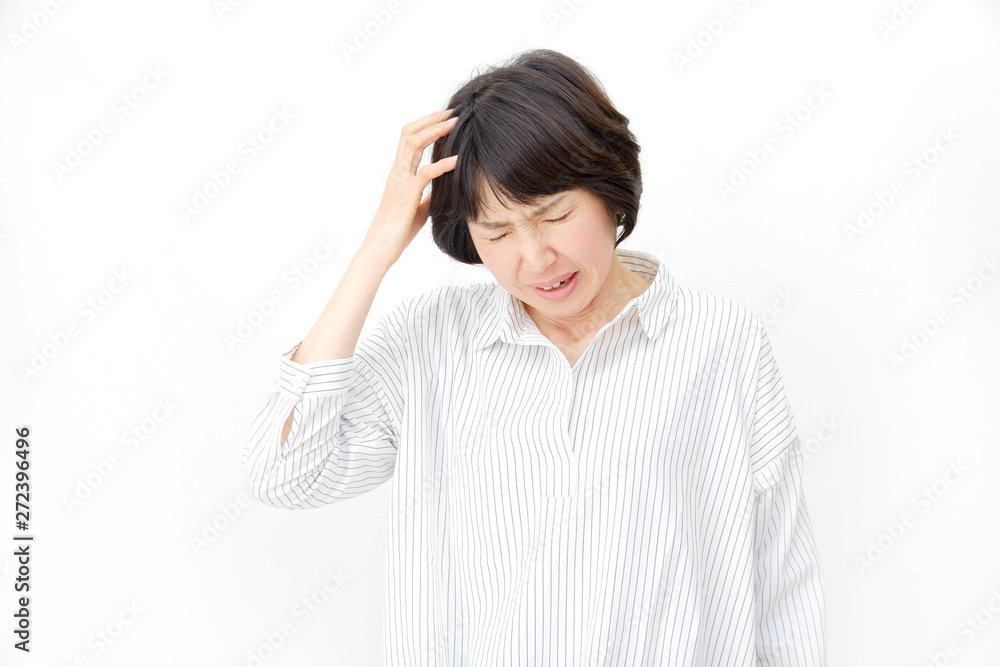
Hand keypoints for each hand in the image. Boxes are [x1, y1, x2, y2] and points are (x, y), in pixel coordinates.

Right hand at [359, 109, 458, 268]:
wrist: (379, 251)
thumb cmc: (396, 234)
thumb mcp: (418, 210)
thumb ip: (427, 196)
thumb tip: (441, 190)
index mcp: (399, 175)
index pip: (409, 141)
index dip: (426, 126)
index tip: (445, 119)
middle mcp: (397, 174)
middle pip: (409, 135)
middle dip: (431, 120)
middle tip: (452, 112)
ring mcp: (399, 183)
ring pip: (413, 145)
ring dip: (435, 132)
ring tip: (455, 124)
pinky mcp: (406, 196)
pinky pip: (425, 174)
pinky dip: (442, 165)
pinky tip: (457, 161)